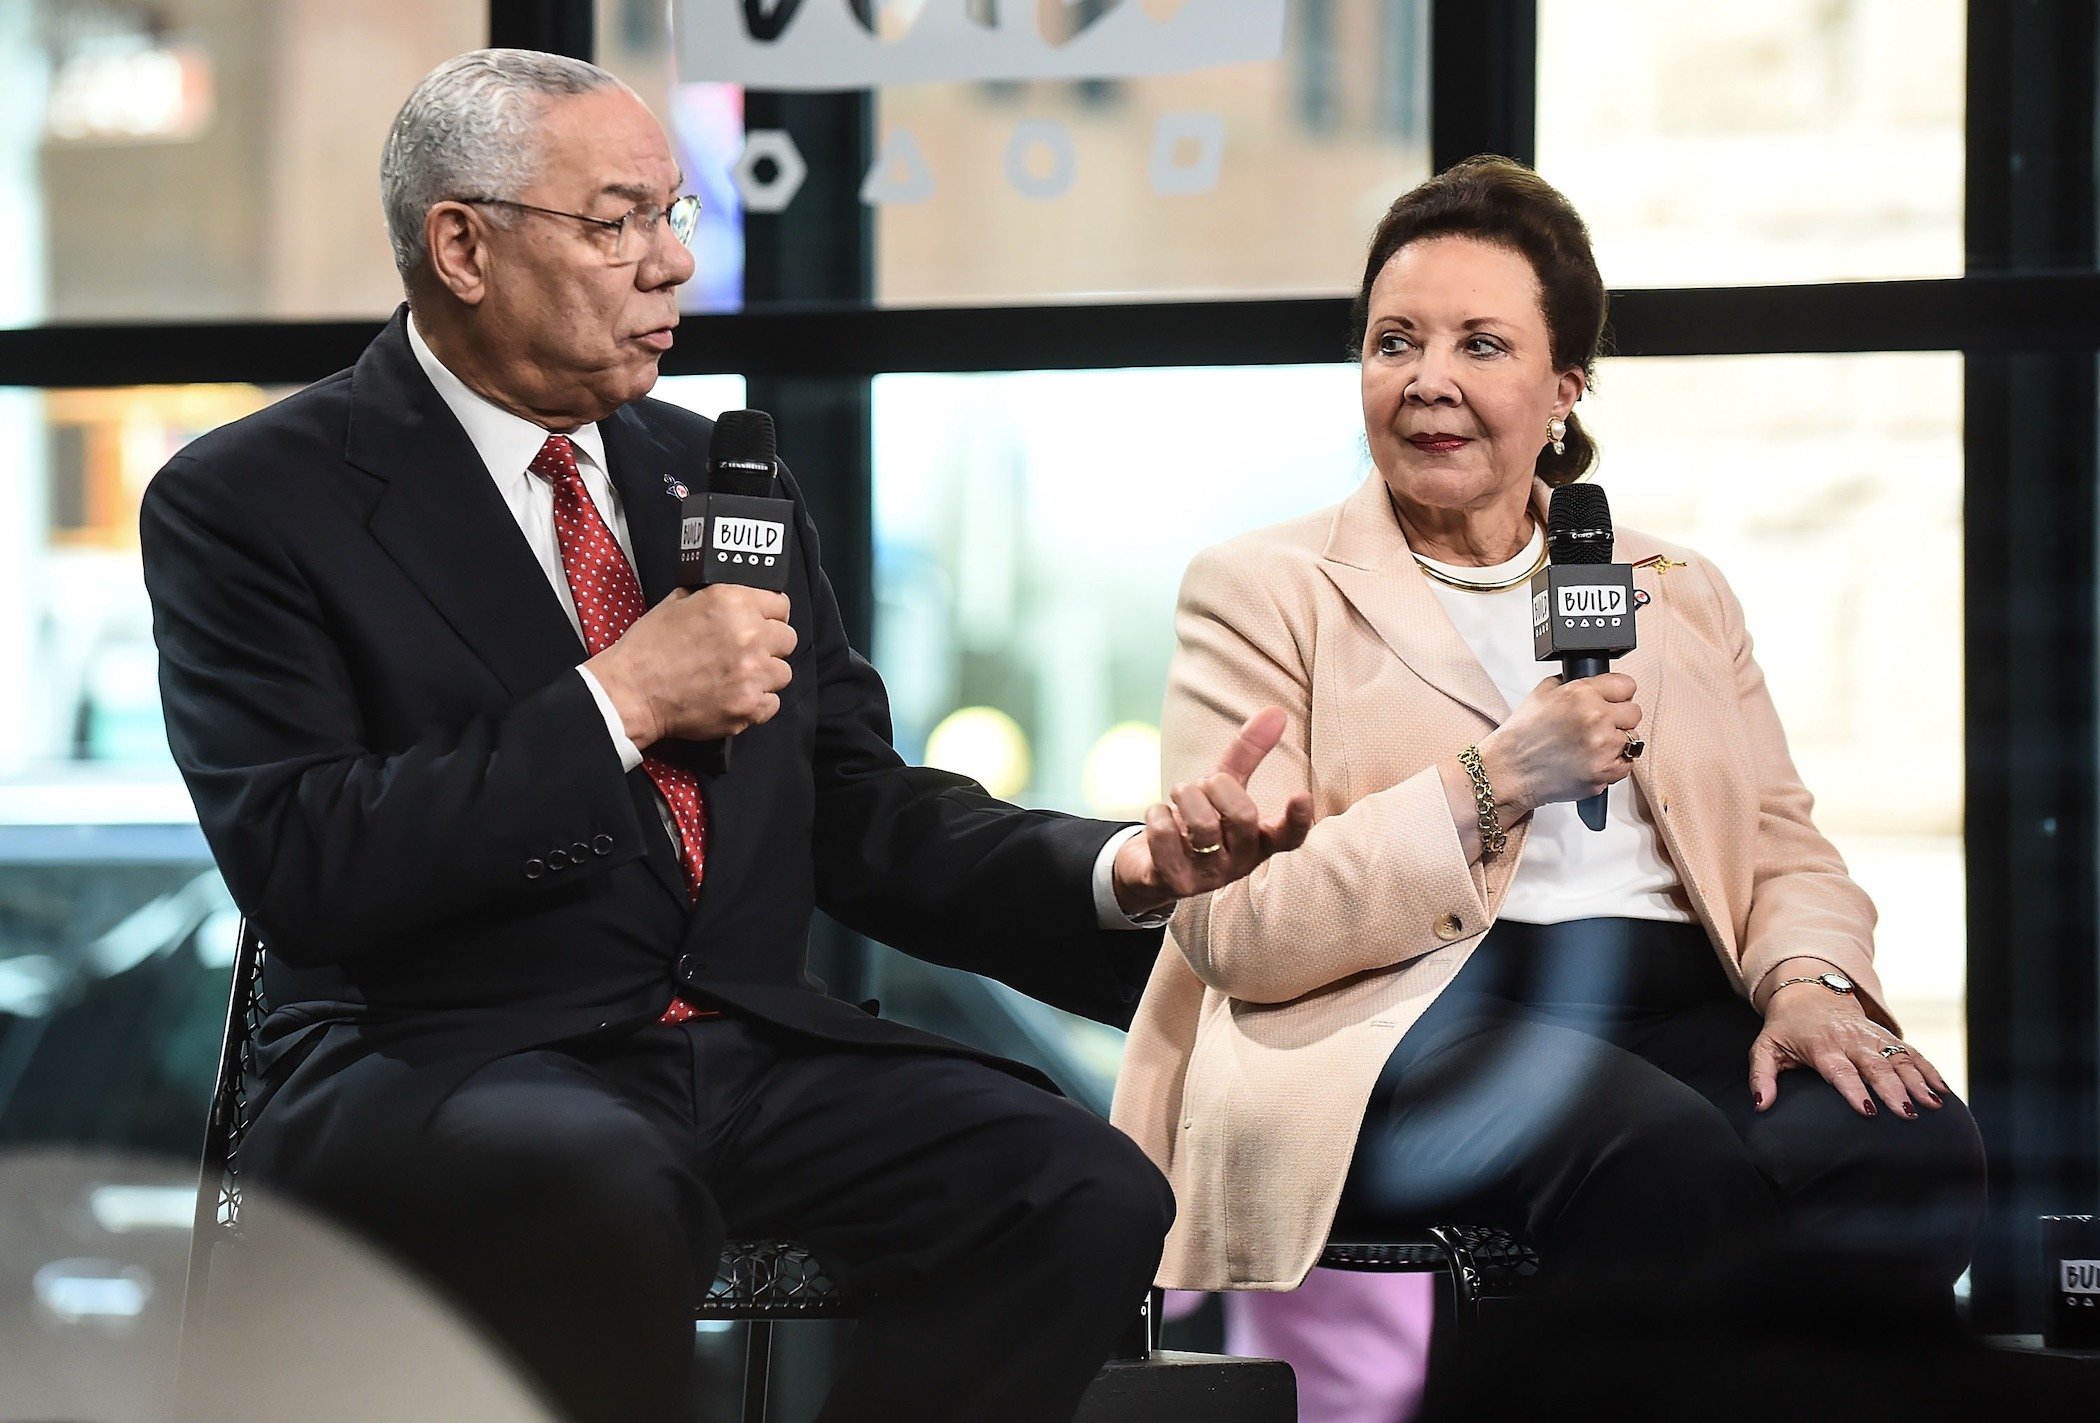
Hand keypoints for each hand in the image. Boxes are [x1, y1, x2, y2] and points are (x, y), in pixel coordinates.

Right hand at [586, 585, 796, 746]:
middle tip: (748, 652)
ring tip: (738, 677)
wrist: (632, 692)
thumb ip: (715, 597)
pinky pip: (772, 703)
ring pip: (783, 673)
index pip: (781, 605)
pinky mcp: (749, 707)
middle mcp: (751, 636)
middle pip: (788, 639)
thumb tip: (737, 597)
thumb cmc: (649, 646)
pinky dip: (757, 702)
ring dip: (765, 674)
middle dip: (771, 644)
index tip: (761, 623)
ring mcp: (753, 674)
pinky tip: (734, 697)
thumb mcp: (678, 602)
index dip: (770, 614)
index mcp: (734, 603)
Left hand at [1112, 706, 1314, 917]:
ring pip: (1203, 826)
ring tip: (1179, 800)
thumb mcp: (1223, 785)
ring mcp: (1208, 877)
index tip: (1301, 794)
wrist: (1150, 864)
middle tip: (1202, 787)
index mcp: (1259, 841)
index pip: (1288, 837)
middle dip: (1216, 787)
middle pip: (1242, 817)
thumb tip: (1276, 711)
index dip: (1297, 819)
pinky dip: (1156, 814)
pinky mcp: (1174, 882)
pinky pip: (1165, 836)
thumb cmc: (1197, 820)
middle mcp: (1239, 864)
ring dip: (1185, 798)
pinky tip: (1158, 818)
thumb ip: (1250, 752)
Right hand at [1478, 673, 1641, 814]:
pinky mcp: (1604, 773)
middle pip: (1634, 712)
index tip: (1613, 700)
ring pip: (1632, 739)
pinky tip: (1594, 760)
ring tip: (1592, 745)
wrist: (1509, 770)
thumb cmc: (1522, 735)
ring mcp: (1602, 747)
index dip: (1618, 694)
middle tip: (1600, 725)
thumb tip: (1594, 681)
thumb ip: (1573, 683)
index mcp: (1582, 694)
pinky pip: (1627, 764)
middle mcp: (1595, 718)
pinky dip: (1615, 763)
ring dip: (1616, 741)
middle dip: (1619, 718)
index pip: (1627, 685)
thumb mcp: (1542, 693)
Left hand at [1749, 984, 1949, 1118]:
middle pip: (1875, 1066)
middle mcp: (1851, 1040)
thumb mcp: (1765, 1048)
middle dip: (1893, 1090)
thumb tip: (1760, 1106)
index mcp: (1821, 1046)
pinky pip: (1912, 1054)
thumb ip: (1762, 1077)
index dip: (1853, 1089)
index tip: (1867, 1110)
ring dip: (1917, 1082)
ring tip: (1933, 1105)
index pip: (1839, 1070)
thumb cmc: (1786, 1029)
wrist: (1809, 993)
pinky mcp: (1886, 1037)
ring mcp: (1872, 1037)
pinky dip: (1928, 1071)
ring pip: (1899, 1059)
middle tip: (1908, 1114)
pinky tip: (1942, 1092)